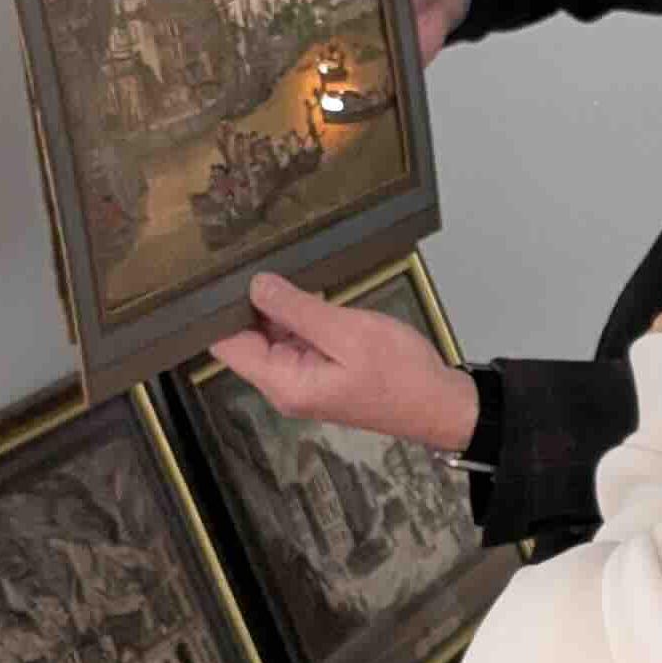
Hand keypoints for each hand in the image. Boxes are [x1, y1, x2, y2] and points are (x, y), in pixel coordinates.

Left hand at [209, 274, 478, 450]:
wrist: (441, 404)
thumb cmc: (400, 373)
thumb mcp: (349, 333)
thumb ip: (298, 310)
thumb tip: (255, 285)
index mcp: (283, 382)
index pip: (225, 345)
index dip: (220, 309)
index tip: (225, 272)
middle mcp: (283, 385)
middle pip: (244, 340)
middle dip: (248, 303)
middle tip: (252, 257)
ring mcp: (301, 380)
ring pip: (270, 338)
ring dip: (275, 309)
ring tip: (276, 266)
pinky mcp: (319, 373)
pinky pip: (295, 342)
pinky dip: (297, 319)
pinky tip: (304, 292)